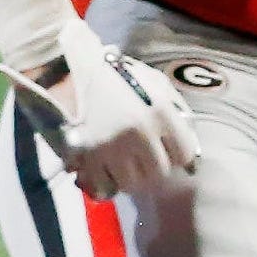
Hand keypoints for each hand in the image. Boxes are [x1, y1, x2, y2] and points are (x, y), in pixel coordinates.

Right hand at [1, 14, 200, 201]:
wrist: (64, 70)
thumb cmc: (113, 75)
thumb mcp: (153, 82)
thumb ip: (176, 110)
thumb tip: (192, 150)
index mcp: (160, 112)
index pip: (184, 154)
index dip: (177, 156)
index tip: (167, 152)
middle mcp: (140, 132)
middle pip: (159, 172)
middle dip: (152, 168)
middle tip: (141, 159)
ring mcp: (112, 146)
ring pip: (133, 183)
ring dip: (129, 177)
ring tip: (121, 163)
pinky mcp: (86, 157)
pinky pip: (105, 186)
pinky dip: (106, 182)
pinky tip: (103, 169)